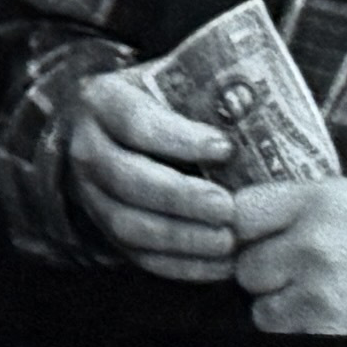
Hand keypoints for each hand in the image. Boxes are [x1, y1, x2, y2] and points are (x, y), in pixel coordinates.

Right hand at [63, 62, 238, 282]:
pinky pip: (137, 255)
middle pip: (127, 178)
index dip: (179, 138)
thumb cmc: (154, 101)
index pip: (135, 121)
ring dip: (181, 236)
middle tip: (227, 207)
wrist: (107, 129)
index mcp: (101, 101)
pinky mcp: (103, 228)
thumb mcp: (164, 82)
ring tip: (227, 240)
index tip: (225, 148)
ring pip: (127, 223)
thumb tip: (259, 114)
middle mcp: (87, 149)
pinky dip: (181, 264)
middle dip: (180, 197)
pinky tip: (220, 264)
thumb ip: (199, 94)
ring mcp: (90, 194)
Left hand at [231, 174, 346, 335]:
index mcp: (319, 203)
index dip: (242, 227)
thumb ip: (306, 203)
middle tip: (297, 269)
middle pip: (246, 266)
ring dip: (283, 307)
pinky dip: (306, 332)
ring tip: (323, 295)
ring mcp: (320, 296)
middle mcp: (312, 247)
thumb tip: (260, 215)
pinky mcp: (330, 334)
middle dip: (267, 271)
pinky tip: (336, 315)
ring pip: (263, 310)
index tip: (251, 235)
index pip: (240, 212)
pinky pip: (292, 338)